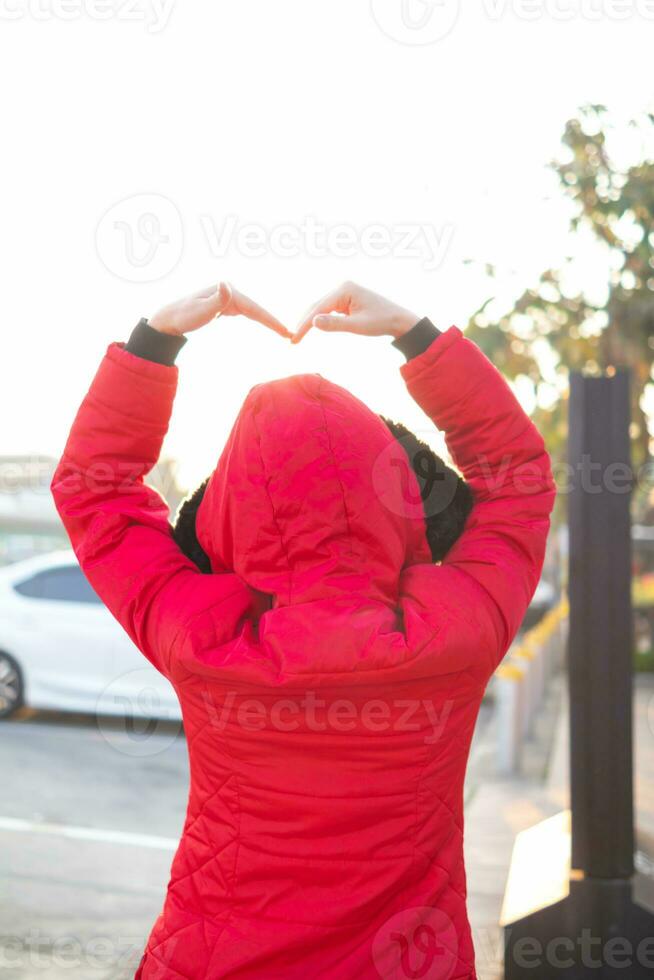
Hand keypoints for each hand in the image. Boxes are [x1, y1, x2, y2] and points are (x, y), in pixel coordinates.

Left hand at [149, 282, 290, 338]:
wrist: (170, 319)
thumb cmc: (183, 317)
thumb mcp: (199, 311)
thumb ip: (215, 300)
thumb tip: (227, 285)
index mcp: (227, 291)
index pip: (254, 308)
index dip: (271, 321)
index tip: (285, 331)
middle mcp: (229, 290)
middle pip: (257, 309)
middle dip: (273, 321)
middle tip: (291, 334)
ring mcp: (228, 297)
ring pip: (253, 310)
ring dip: (268, 320)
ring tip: (283, 332)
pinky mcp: (225, 304)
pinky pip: (246, 312)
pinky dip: (258, 318)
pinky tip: (266, 324)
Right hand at [291, 282, 418, 343]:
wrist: (398, 320)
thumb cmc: (381, 322)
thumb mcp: (357, 326)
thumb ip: (335, 324)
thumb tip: (313, 322)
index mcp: (344, 289)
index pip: (319, 308)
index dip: (305, 325)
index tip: (295, 338)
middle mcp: (342, 287)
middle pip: (317, 306)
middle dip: (304, 322)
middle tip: (292, 339)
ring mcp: (344, 292)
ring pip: (321, 308)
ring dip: (310, 321)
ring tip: (298, 336)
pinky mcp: (346, 298)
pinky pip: (329, 309)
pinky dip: (321, 319)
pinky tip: (312, 328)